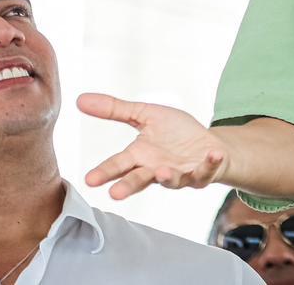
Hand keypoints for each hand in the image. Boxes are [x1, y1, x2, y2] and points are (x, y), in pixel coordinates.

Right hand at [77, 93, 229, 200]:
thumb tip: (80, 99)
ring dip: (167, 177)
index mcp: (141, 156)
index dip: (105, 172)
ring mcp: (179, 174)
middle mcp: (156, 169)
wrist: (206, 143)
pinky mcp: (202, 173)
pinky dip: (209, 164)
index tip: (89, 181)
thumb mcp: (145, 115)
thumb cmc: (174, 132)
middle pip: (139, 180)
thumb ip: (115, 109)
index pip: (119, 165)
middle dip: (128, 187)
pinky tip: (213, 155)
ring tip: (162, 172)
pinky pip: (205, 171)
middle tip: (114, 194)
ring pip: (171, 180)